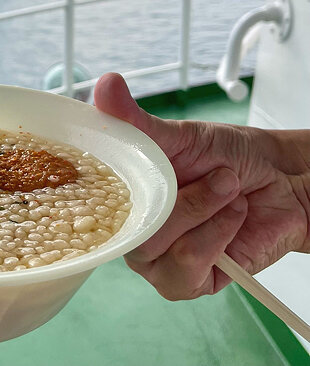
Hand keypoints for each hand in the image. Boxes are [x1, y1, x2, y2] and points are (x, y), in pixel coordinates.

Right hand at [94, 72, 309, 300]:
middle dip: (181, 200)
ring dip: (203, 214)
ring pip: (158, 249)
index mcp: (116, 196)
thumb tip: (105, 84)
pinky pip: (187, 267)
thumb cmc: (222, 156)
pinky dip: (215, 236)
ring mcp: (155, 260)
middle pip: (128, 229)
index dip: (98, 192)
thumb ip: (133, 118)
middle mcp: (130, 231)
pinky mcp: (188, 282)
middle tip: (218, 174)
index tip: (134, 172)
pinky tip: (233, 215)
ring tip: (228, 189)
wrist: (280, 181)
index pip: (86, 204)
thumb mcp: (175, 133)